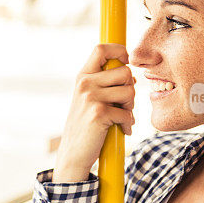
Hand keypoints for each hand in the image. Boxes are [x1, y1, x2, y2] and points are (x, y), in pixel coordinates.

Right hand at [53, 43, 135, 181]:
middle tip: (124, 104)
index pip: (102, 48)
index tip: (126, 63)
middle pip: (125, 72)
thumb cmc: (86, 125)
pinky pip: (127, 113)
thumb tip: (129, 72)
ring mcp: (91, 98)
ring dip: (130, 107)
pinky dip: (128, 124)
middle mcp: (85, 83)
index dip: (120, 51)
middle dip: (130, 89)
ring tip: (122, 117)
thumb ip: (103, 82)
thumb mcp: (88, 98)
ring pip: (129, 91)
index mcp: (82, 76)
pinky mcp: (99, 113)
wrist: (73, 153)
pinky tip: (121, 130)